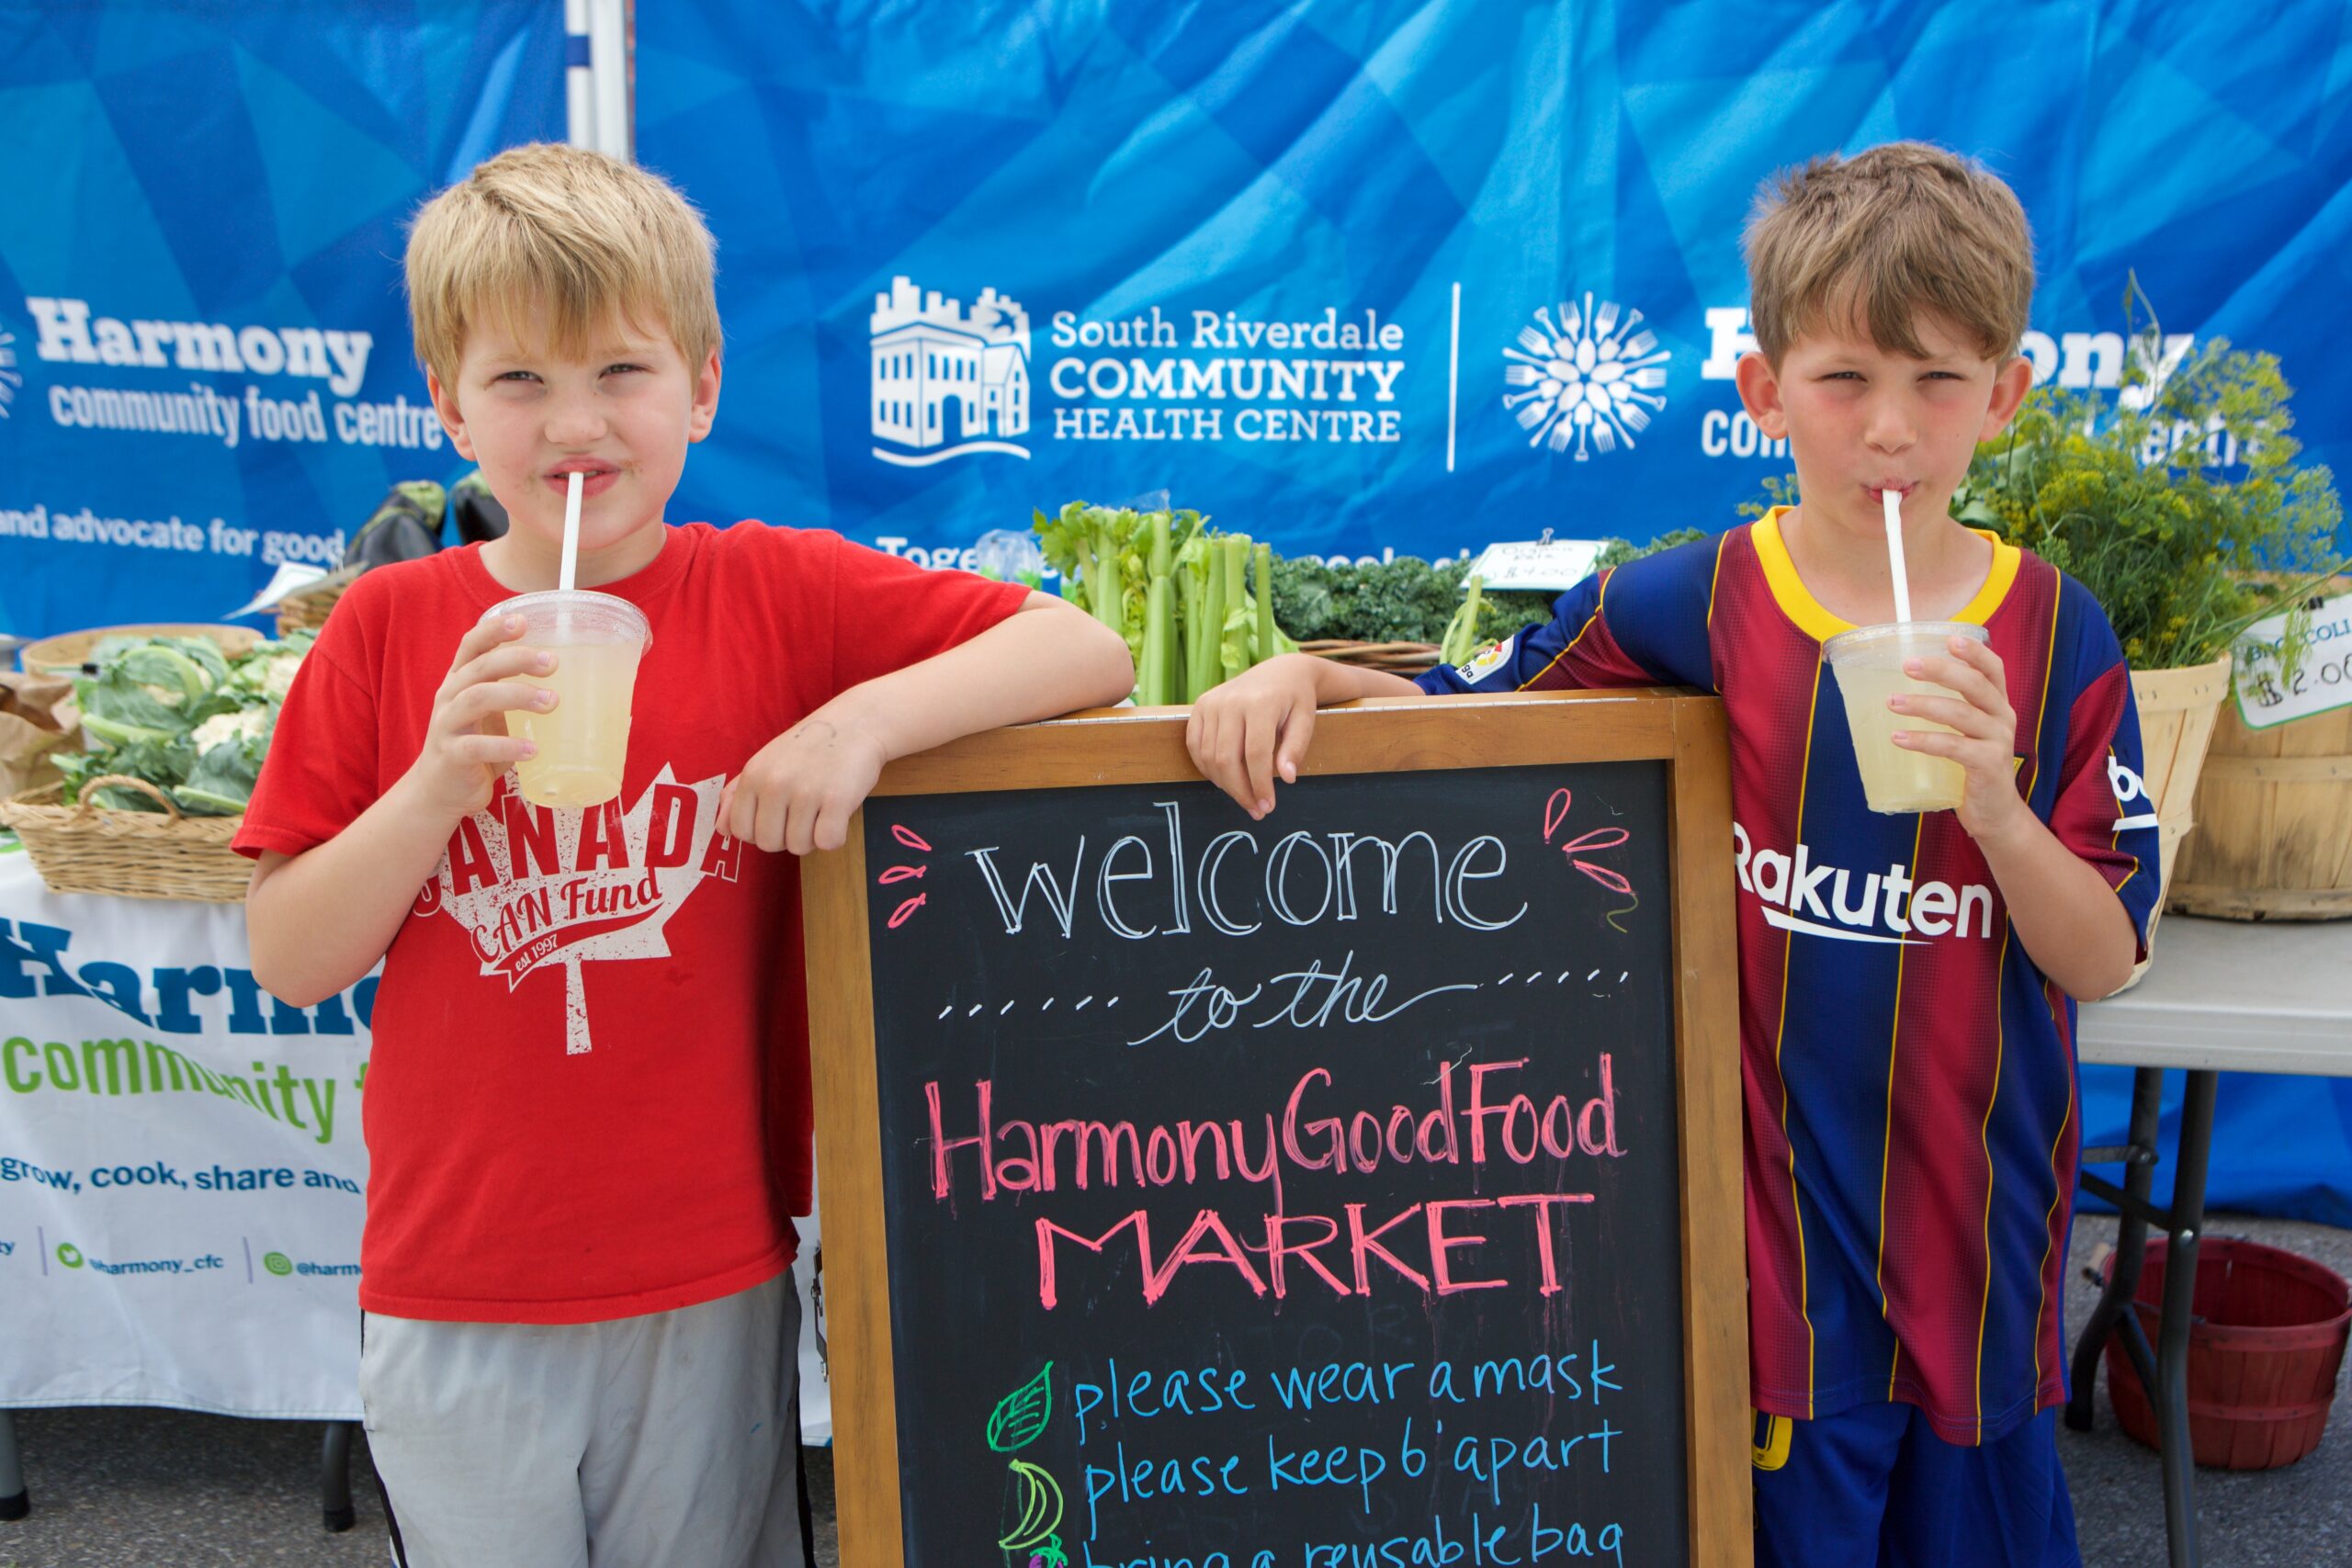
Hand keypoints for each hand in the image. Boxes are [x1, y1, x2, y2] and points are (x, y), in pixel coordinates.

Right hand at [404, 613, 552, 819]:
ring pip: (478, 698)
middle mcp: (449, 696)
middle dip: (517, 659)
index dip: (494, 629)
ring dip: (518, 696)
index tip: (523, 620)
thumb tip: (576, 681)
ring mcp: (447, 725)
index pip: (472, 644)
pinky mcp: (451, 756)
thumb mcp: (491, 712)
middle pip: (480, 667)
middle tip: (553, 663)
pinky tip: (533, 749)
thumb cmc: (476, 743)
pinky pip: (477, 746)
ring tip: (553, 702)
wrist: (440, 790)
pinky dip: (507, 746)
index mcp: (460, 680)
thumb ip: (514, 691)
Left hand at [720, 715, 887, 853]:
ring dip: (813, 836)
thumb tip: (721, 829)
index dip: (760, 831)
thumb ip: (737, 794)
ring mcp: (806, 792)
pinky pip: (828, 843)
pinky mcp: (837, 800)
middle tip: (804, 813)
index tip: (778, 816)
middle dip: (787, 837)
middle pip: (769, 844)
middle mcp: (775, 783)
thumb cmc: (809, 747)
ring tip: (821, 810)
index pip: (740, 831)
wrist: (856, 723)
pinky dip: (835, 836)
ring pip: (799, 847)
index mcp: (753, 775)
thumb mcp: (766, 761)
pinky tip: (838, 814)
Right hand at [1185, 654, 1322, 817]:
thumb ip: (1296, 749)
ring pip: (1208, 756)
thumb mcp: (1306, 721)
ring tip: (1244, 796)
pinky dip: (1207, 768)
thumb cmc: (1296, 699)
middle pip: (1227, 758)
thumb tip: (1286, 779)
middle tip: (1255, 809)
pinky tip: (1225, 779)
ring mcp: (1211, 702)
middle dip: (1240, 791)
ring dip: (1224, 784)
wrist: (1280, 671)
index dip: (1260, 785)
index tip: (1268, 806)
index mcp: (1260, 703)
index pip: (1256, 754)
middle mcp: (1230, 701)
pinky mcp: (1199, 706)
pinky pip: (1195, 746)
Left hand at [1890, 634, 2026, 841]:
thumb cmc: (1972, 766)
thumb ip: (1949, 710)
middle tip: (1908, 665)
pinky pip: (1954, 747)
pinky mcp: (1989, 765)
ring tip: (1892, 702)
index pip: (1994, 669)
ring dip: (1922, 705)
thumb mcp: (1966, 732)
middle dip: (1941, 671)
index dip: (1974, 652)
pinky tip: (1899, 738)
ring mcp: (1999, 741)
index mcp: (1997, 705)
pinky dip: (1924, 740)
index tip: (1949, 638)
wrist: (1994, 813)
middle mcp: (2003, 718)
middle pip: (1976, 685)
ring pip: (1960, 714)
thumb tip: (1898, 688)